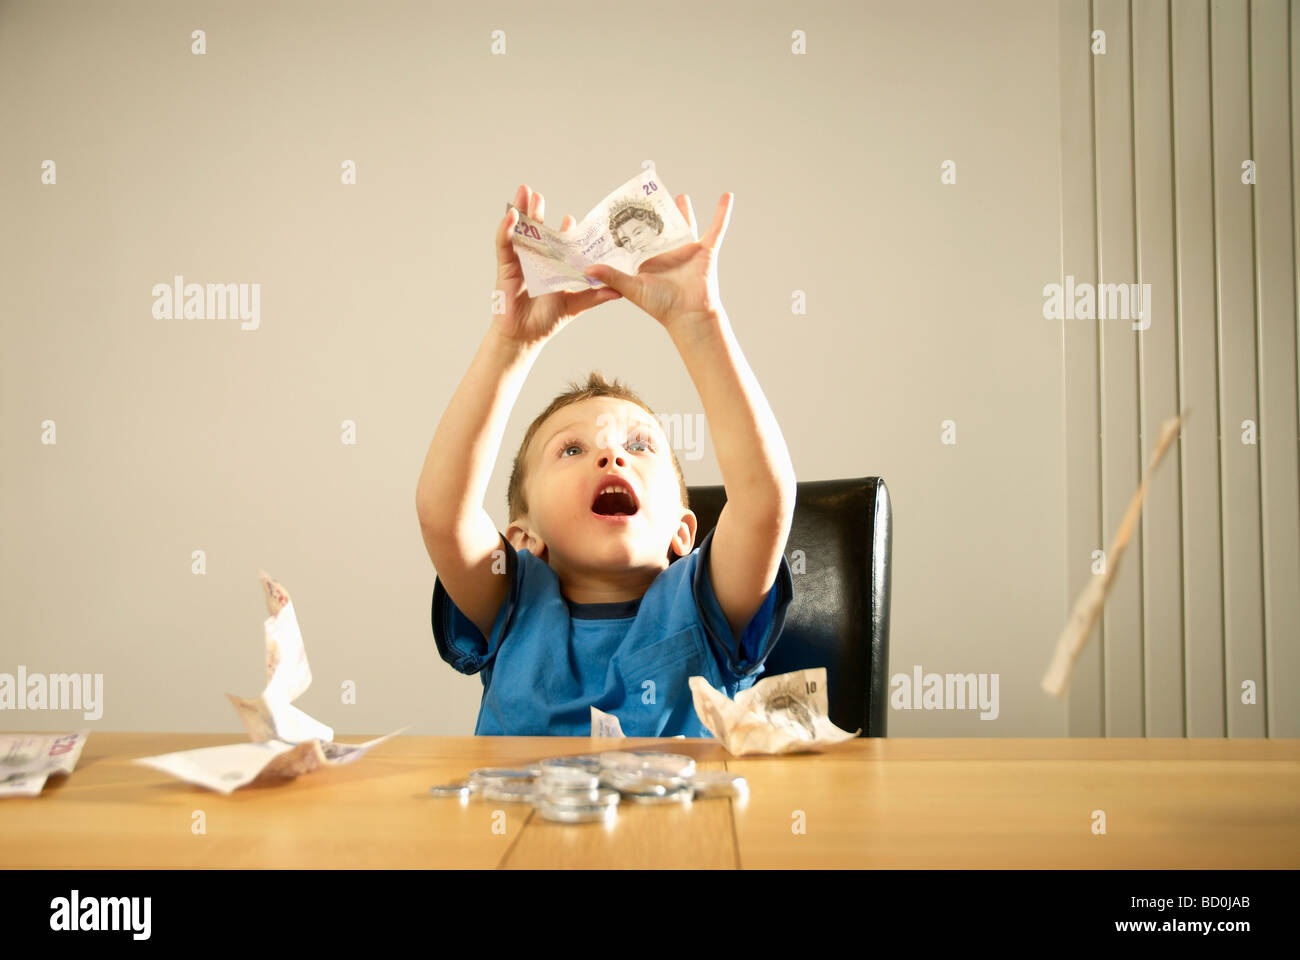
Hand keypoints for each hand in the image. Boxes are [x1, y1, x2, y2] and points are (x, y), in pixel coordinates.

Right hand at [492, 184, 622, 346]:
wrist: (526, 336)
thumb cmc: (548, 320)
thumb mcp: (576, 304)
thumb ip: (595, 295)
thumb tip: (620, 290)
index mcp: (553, 265)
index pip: (559, 242)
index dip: (565, 229)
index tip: (572, 218)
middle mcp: (536, 259)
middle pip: (538, 230)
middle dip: (538, 211)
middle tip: (538, 194)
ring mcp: (520, 260)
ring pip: (521, 230)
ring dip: (522, 210)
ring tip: (525, 191)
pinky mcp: (506, 266)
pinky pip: (505, 244)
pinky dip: (507, 229)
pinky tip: (511, 216)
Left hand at [582, 192, 732, 331]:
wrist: (687, 314)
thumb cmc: (661, 305)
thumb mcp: (632, 287)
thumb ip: (611, 276)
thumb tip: (588, 269)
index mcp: (650, 259)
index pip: (638, 238)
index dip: (630, 225)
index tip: (620, 210)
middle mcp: (668, 253)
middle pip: (661, 228)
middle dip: (656, 214)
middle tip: (649, 198)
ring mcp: (687, 251)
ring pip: (686, 225)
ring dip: (684, 211)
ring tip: (679, 196)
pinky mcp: (705, 250)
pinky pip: (717, 228)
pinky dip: (722, 213)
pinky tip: (727, 196)